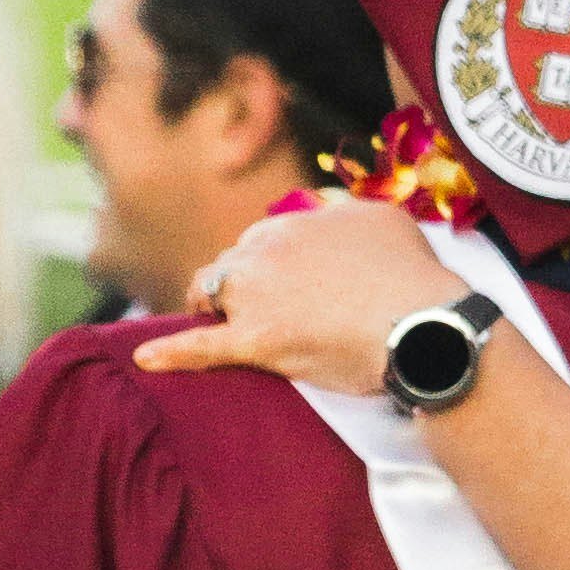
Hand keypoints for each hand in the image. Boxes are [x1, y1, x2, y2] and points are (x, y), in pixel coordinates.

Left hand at [132, 195, 456, 396]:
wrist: (423, 325)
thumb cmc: (413, 276)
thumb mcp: (382, 219)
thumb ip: (344, 212)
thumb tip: (325, 211)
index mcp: (297, 221)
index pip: (262, 238)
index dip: (266, 263)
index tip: (277, 281)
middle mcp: (268, 250)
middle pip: (232, 264)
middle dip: (237, 283)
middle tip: (257, 307)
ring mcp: (257, 296)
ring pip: (212, 295)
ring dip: (211, 307)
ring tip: (214, 322)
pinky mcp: (256, 342)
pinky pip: (202, 347)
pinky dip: (171, 353)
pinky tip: (146, 358)